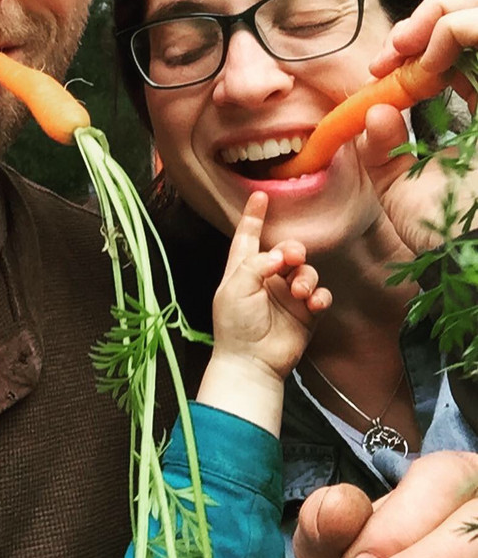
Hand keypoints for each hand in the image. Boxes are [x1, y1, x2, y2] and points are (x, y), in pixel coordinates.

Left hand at [198, 192, 330, 435]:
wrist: (251, 362)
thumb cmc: (236, 324)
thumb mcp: (236, 287)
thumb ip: (256, 263)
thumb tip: (280, 254)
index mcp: (243, 269)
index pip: (248, 236)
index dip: (254, 216)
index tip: (260, 195)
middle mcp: (267, 278)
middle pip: (287, 250)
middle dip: (292, 249)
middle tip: (292, 257)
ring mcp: (288, 295)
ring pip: (307, 270)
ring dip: (306, 277)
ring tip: (299, 293)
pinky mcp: (306, 312)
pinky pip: (320, 294)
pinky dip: (319, 296)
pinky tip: (312, 304)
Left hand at [359, 0, 477, 252]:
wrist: (466, 257)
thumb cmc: (440, 228)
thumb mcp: (399, 184)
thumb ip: (384, 148)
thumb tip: (377, 111)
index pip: (464, 51)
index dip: (423, 42)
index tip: (381, 65)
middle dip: (437, 16)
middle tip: (397, 45)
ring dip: (449, 17)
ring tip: (411, 46)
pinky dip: (463, 28)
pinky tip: (437, 51)